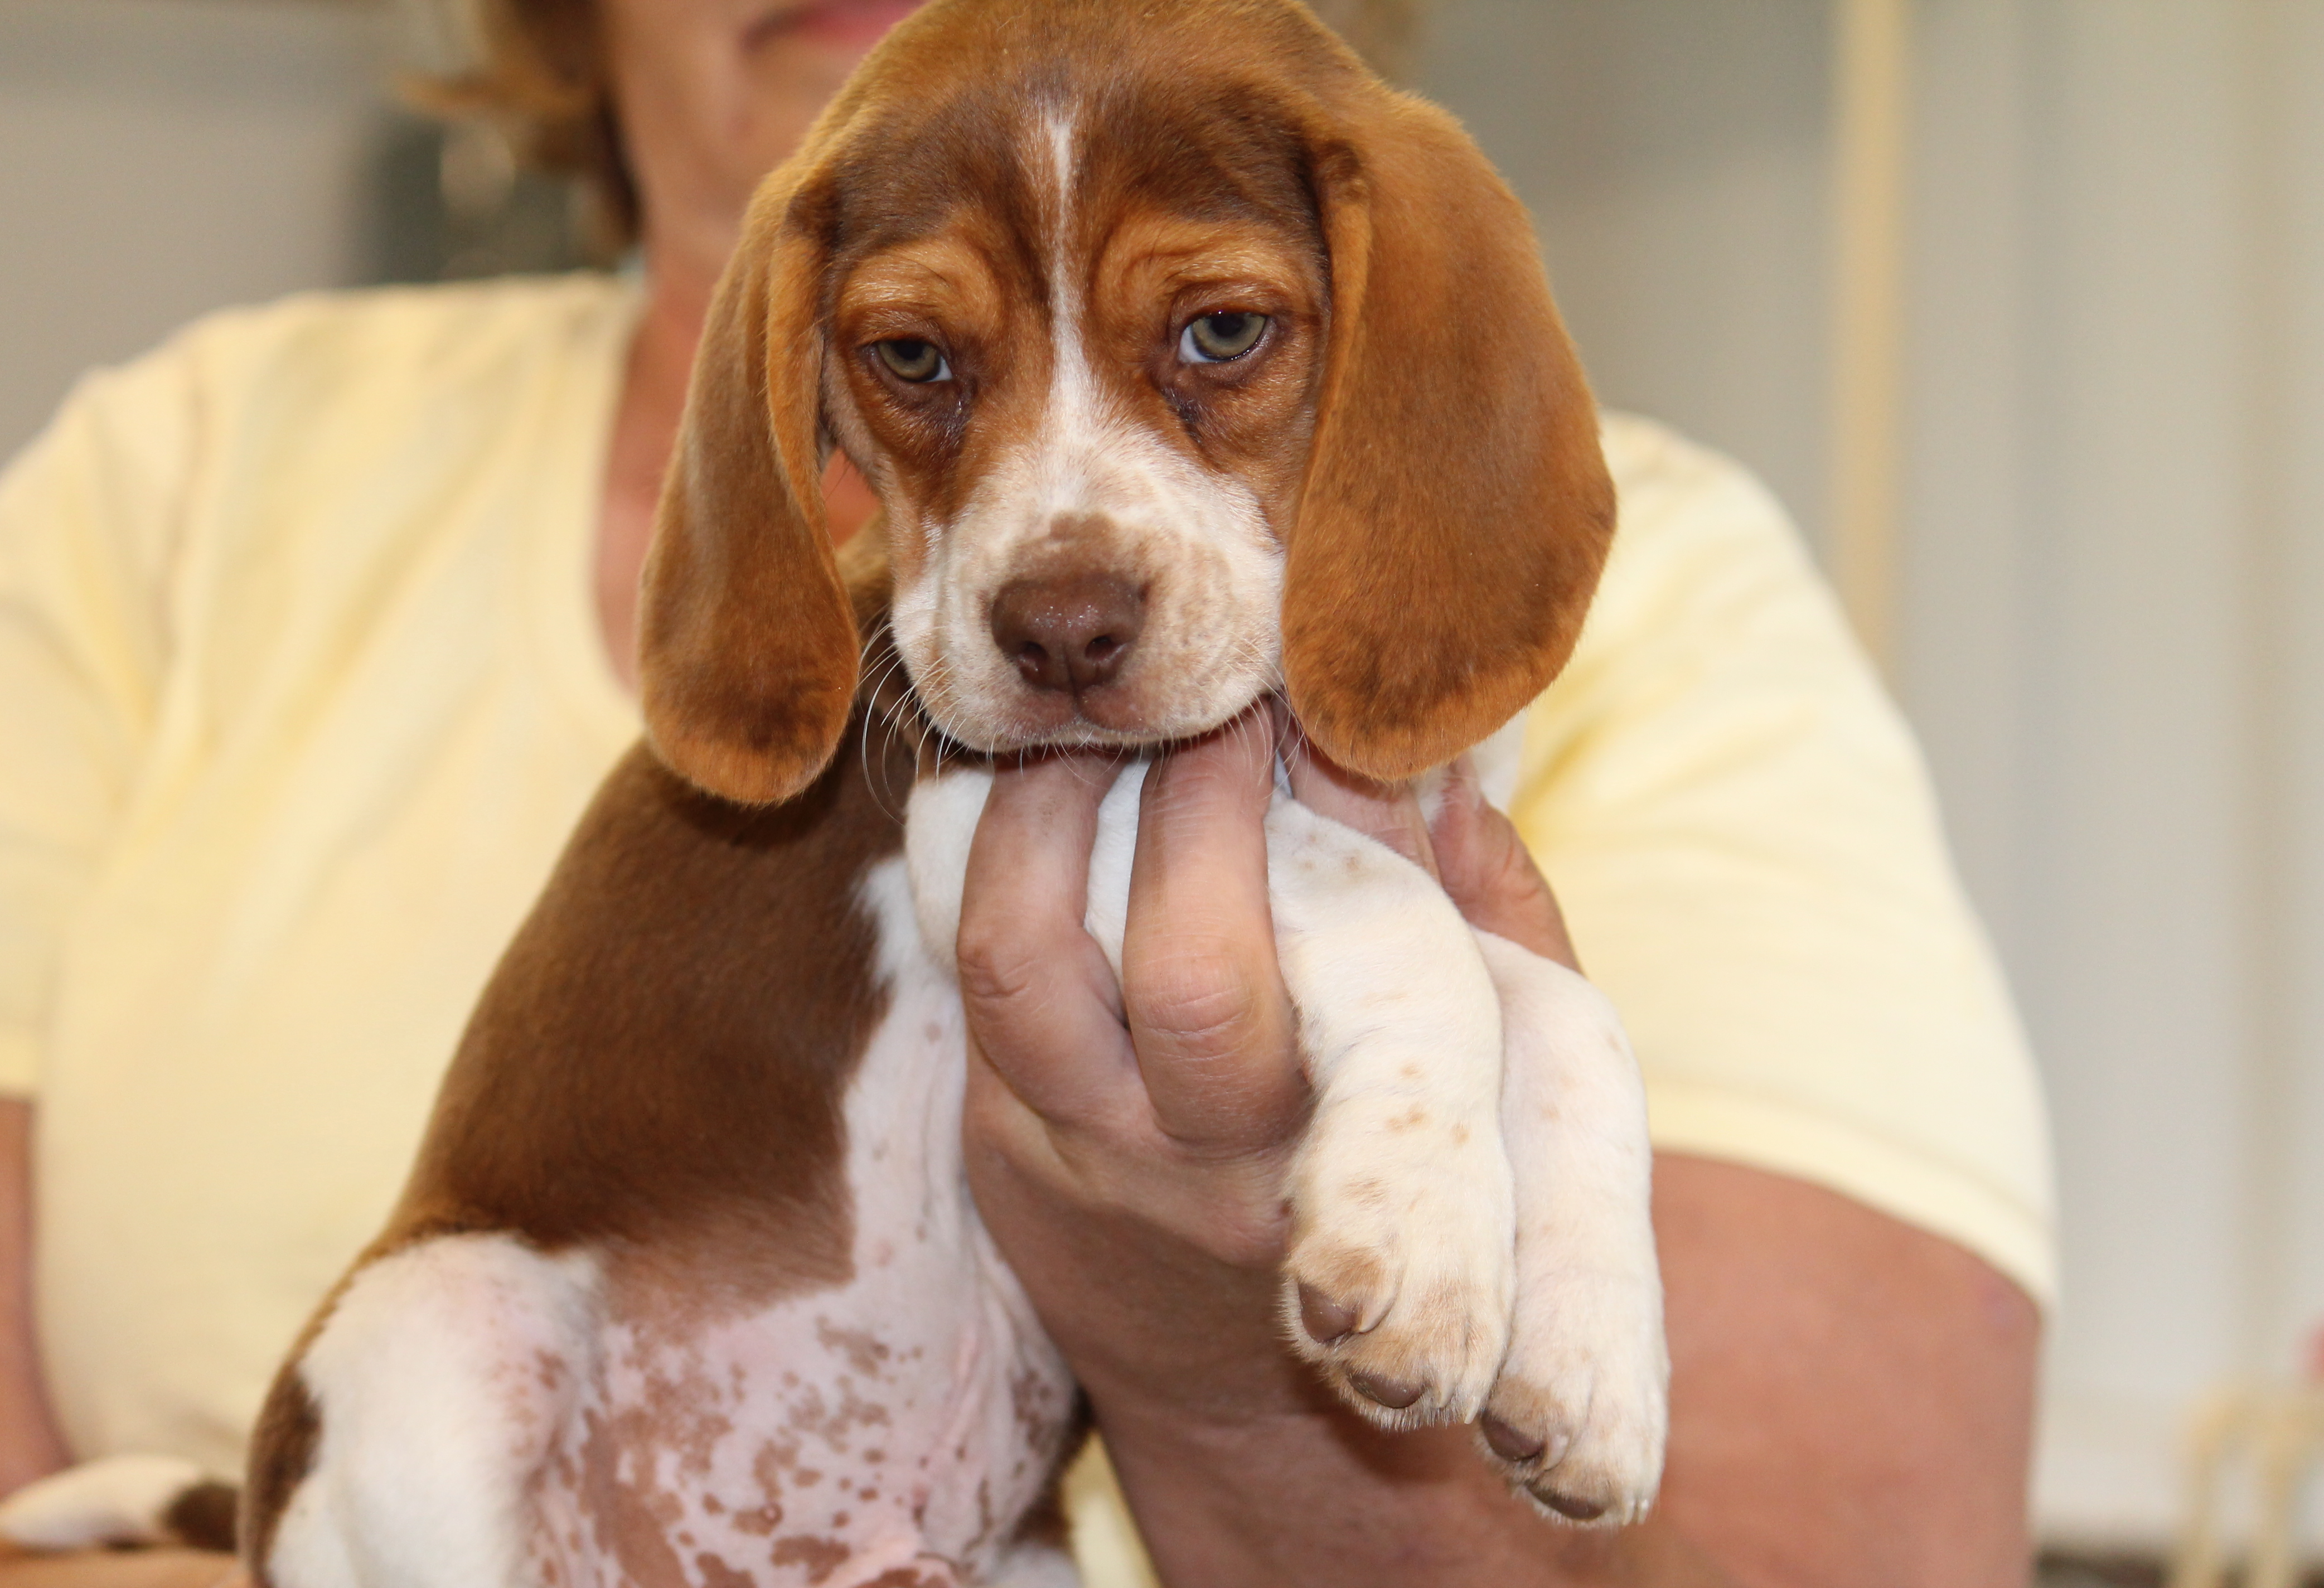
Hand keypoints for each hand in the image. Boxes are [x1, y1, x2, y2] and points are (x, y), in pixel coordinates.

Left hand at [954, 710, 1652, 1584]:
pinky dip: (988, 855)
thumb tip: (1430, 750)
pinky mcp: (1004, 1149)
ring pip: (1032, 965)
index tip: (1333, 709)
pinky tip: (1024, 776)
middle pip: (1199, 980)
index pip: (1393, 987)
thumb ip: (1491, 916)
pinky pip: (975, 983)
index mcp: (1386, 1150)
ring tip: (1094, 714)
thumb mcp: (1513, 1079)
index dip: (1356, 822)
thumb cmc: (1405, 1202)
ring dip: (1052, 810)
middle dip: (1206, 808)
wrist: (1243, 1401)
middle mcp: (1234, 1172)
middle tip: (1221, 695)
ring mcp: (1098, 1162)